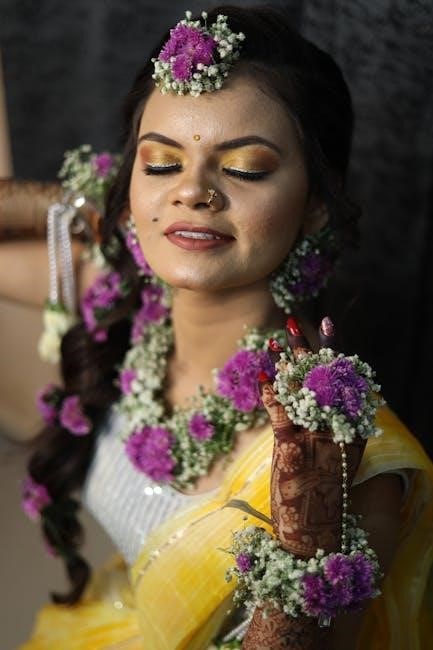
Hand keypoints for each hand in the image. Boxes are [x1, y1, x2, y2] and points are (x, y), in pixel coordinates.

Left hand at [259, 316, 365, 556]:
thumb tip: (318, 399)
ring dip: (284, 363)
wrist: (316, 532)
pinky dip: (270, 393)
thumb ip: (330, 426)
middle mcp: (336, 427)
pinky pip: (281, 414)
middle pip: (320, 377)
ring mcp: (315, 437)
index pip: (342, 378)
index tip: (327, 321)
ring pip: (299, 390)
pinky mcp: (293, 449)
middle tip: (294, 320)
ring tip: (273, 340)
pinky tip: (261, 375)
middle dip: (306, 347)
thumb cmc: (322, 495)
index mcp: (349, 427)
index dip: (333, 347)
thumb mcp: (334, 456)